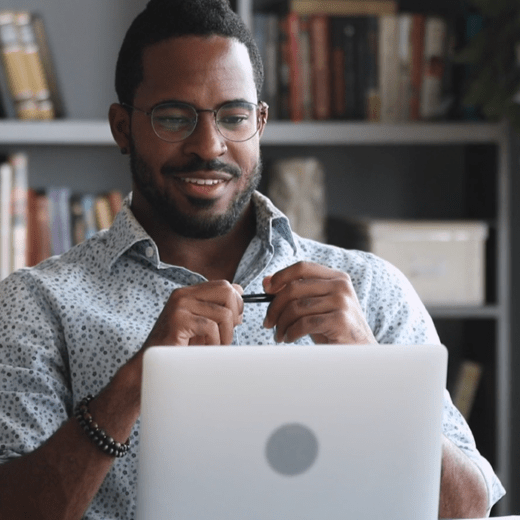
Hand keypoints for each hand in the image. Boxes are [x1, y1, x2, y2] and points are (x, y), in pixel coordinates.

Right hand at [143, 281, 243, 346]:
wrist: (153, 364)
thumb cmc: (179, 346)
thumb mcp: (201, 323)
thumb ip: (217, 307)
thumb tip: (240, 291)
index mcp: (189, 293)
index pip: (224, 285)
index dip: (236, 303)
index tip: (234, 321)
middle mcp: (183, 295)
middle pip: (227, 291)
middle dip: (235, 314)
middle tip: (227, 333)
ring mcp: (179, 306)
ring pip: (224, 314)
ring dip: (226, 335)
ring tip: (215, 345)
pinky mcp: (178, 320)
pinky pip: (211, 328)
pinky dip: (214, 342)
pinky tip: (205, 348)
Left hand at [262, 261, 376, 344]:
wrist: (360, 352)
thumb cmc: (335, 329)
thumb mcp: (317, 306)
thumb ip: (297, 292)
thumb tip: (267, 282)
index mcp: (336, 277)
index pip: (302, 267)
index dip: (281, 276)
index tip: (267, 289)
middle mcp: (341, 286)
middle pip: (294, 288)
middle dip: (274, 307)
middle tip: (268, 322)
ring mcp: (342, 302)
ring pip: (296, 307)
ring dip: (281, 323)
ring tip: (280, 335)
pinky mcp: (340, 321)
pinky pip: (304, 323)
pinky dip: (291, 332)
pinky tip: (290, 338)